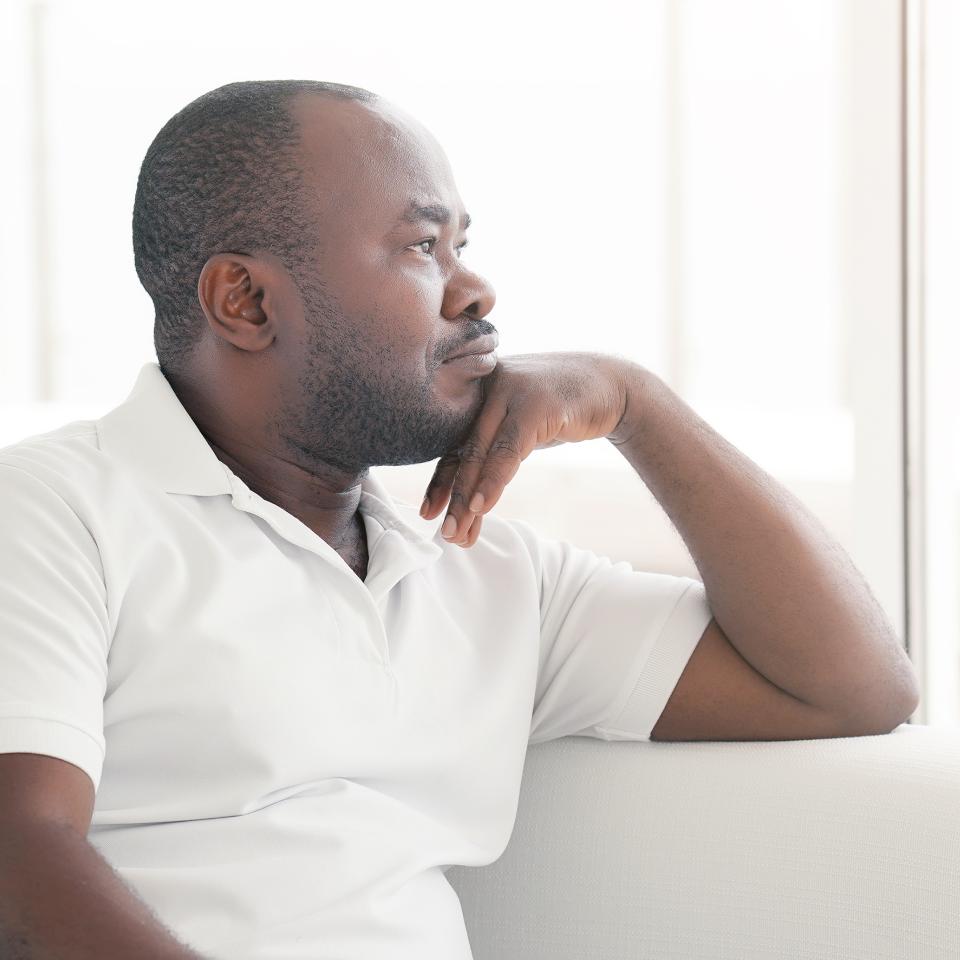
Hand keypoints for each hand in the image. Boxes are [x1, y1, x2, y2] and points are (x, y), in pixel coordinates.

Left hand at [419, 351, 630, 545]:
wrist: (613, 384)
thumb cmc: (562, 407)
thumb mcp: (521, 423)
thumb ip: (494, 442)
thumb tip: (466, 489)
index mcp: (478, 390)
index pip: (453, 444)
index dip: (439, 482)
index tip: (428, 514)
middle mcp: (486, 386)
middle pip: (463, 451)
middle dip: (451, 498)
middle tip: (445, 534)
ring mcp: (509, 391)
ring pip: (480, 453)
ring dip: (467, 498)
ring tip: (457, 531)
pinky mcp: (534, 404)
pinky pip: (507, 450)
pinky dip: (493, 480)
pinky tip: (482, 506)